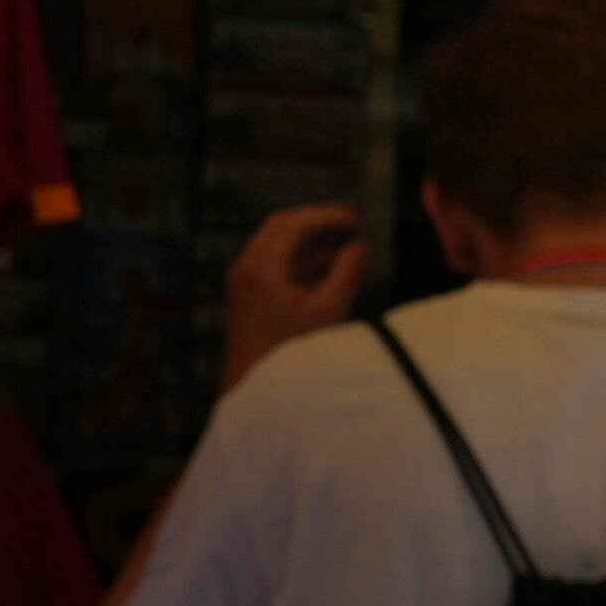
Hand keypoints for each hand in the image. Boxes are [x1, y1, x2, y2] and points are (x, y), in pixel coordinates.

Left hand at [222, 203, 367, 390]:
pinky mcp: (249, 296)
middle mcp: (247, 268)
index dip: (329, 215)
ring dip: (312, 244)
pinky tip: (329, 272)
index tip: (356, 219)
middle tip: (350, 225)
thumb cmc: (287, 355)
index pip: (295, 222)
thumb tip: (361, 247)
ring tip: (346, 251)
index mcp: (262, 267)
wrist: (252, 390)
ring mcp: (245, 282)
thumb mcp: (328, 311)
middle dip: (319, 224)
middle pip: (283, 227)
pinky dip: (302, 263)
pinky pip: (276, 266)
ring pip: (279, 246)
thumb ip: (348, 273)